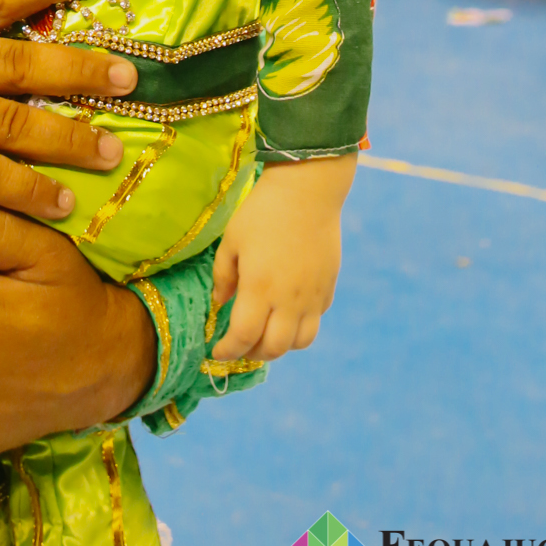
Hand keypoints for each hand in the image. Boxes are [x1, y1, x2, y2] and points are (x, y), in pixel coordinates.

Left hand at [211, 152, 355, 361]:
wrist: (308, 192)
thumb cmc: (263, 212)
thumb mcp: (232, 240)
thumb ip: (223, 276)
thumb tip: (219, 303)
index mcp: (259, 289)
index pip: (243, 337)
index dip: (228, 351)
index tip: (217, 351)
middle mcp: (288, 301)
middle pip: (273, 349)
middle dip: (252, 353)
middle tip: (240, 344)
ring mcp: (312, 297)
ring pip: (299, 343)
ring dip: (279, 346)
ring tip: (265, 333)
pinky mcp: (328, 289)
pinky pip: (315, 321)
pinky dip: (299, 327)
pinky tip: (286, 312)